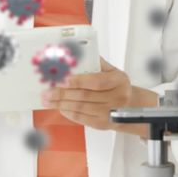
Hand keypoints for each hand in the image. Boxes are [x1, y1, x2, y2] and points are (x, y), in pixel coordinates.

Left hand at [41, 57, 157, 137]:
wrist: (130, 106)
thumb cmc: (117, 85)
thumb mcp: (112, 70)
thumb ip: (96, 62)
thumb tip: (75, 54)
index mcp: (119, 80)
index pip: (96, 81)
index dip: (78, 81)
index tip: (62, 79)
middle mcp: (116, 97)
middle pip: (85, 96)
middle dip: (62, 93)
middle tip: (47, 91)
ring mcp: (109, 113)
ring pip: (81, 108)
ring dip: (61, 104)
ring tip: (48, 100)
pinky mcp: (102, 124)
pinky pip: (82, 118)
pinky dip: (68, 113)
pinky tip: (59, 107)